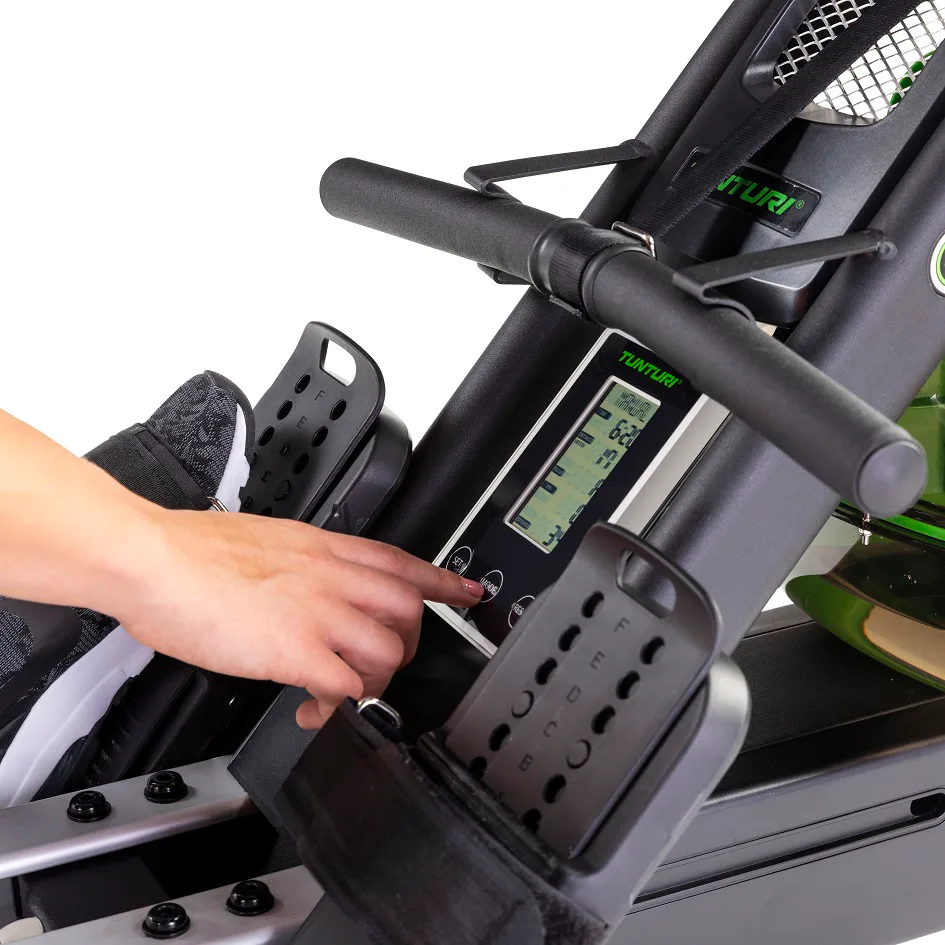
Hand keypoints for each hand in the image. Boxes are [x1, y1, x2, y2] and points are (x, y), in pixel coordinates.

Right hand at [111, 508, 482, 727]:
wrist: (154, 560)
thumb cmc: (193, 551)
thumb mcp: (267, 541)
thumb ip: (301, 564)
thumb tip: (308, 585)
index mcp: (325, 548)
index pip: (403, 562)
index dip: (444, 581)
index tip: (469, 593)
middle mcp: (333, 578)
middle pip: (409, 612)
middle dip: (408, 643)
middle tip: (384, 662)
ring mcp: (319, 613)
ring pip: (389, 651)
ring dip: (376, 679)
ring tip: (346, 690)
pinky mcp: (295, 650)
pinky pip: (345, 688)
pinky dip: (335, 707)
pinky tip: (311, 711)